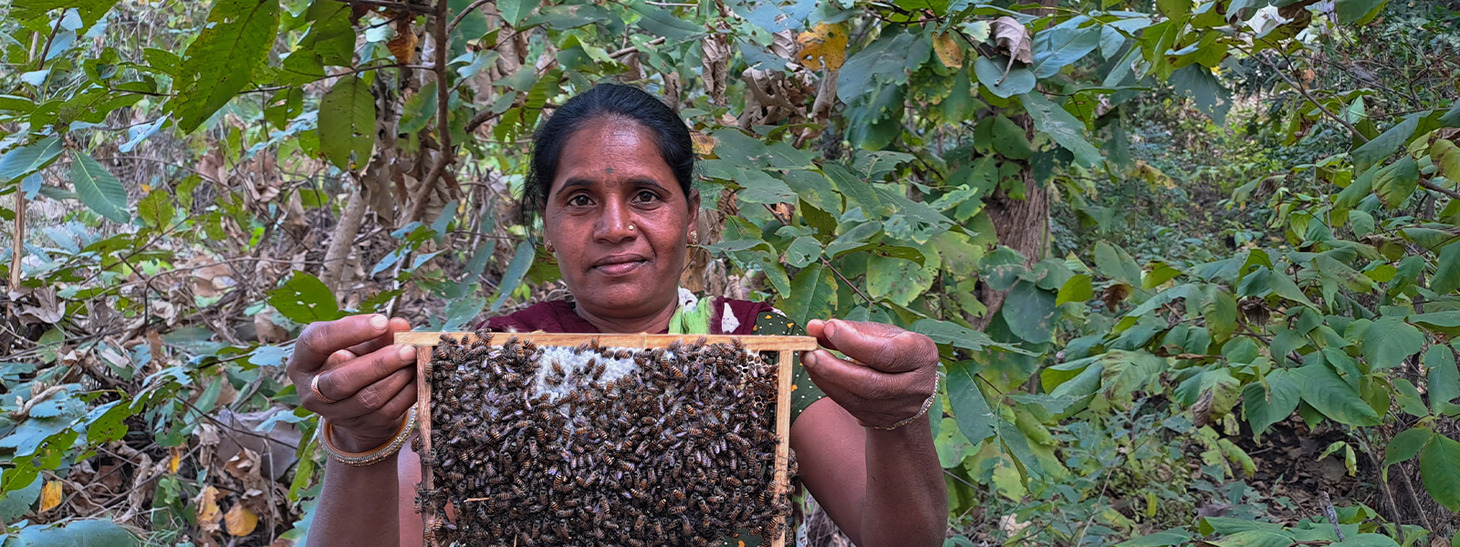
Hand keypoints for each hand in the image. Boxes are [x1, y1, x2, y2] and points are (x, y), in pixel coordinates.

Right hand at [287, 314, 416, 451]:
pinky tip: (417, 376)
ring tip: (415, 360)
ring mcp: (335, 413)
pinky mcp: (360, 426)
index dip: (349, 331)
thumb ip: (375, 332)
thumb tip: (400, 326)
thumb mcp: (357, 342)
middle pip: (341, 380)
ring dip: (397, 377)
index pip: (316, 342)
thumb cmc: (352, 360)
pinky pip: (387, 411)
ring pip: (367, 398)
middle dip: (378, 363)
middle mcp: (311, 391)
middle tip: (407, 349)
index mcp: (302, 361)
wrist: (354, 403)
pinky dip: (407, 392)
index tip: (381, 321)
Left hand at [800, 319, 938, 429]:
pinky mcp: (881, 419)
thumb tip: (814, 327)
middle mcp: (916, 385)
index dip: (855, 342)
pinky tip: (815, 373)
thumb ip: (850, 329)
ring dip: (826, 378)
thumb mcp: (881, 334)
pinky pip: (849, 406)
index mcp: (922, 354)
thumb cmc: (893, 351)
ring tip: (807, 359)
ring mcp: (900, 407)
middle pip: (871, 382)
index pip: (887, 353)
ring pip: (858, 398)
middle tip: (809, 353)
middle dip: (835, 368)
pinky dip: (828, 388)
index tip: (829, 328)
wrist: (909, 387)